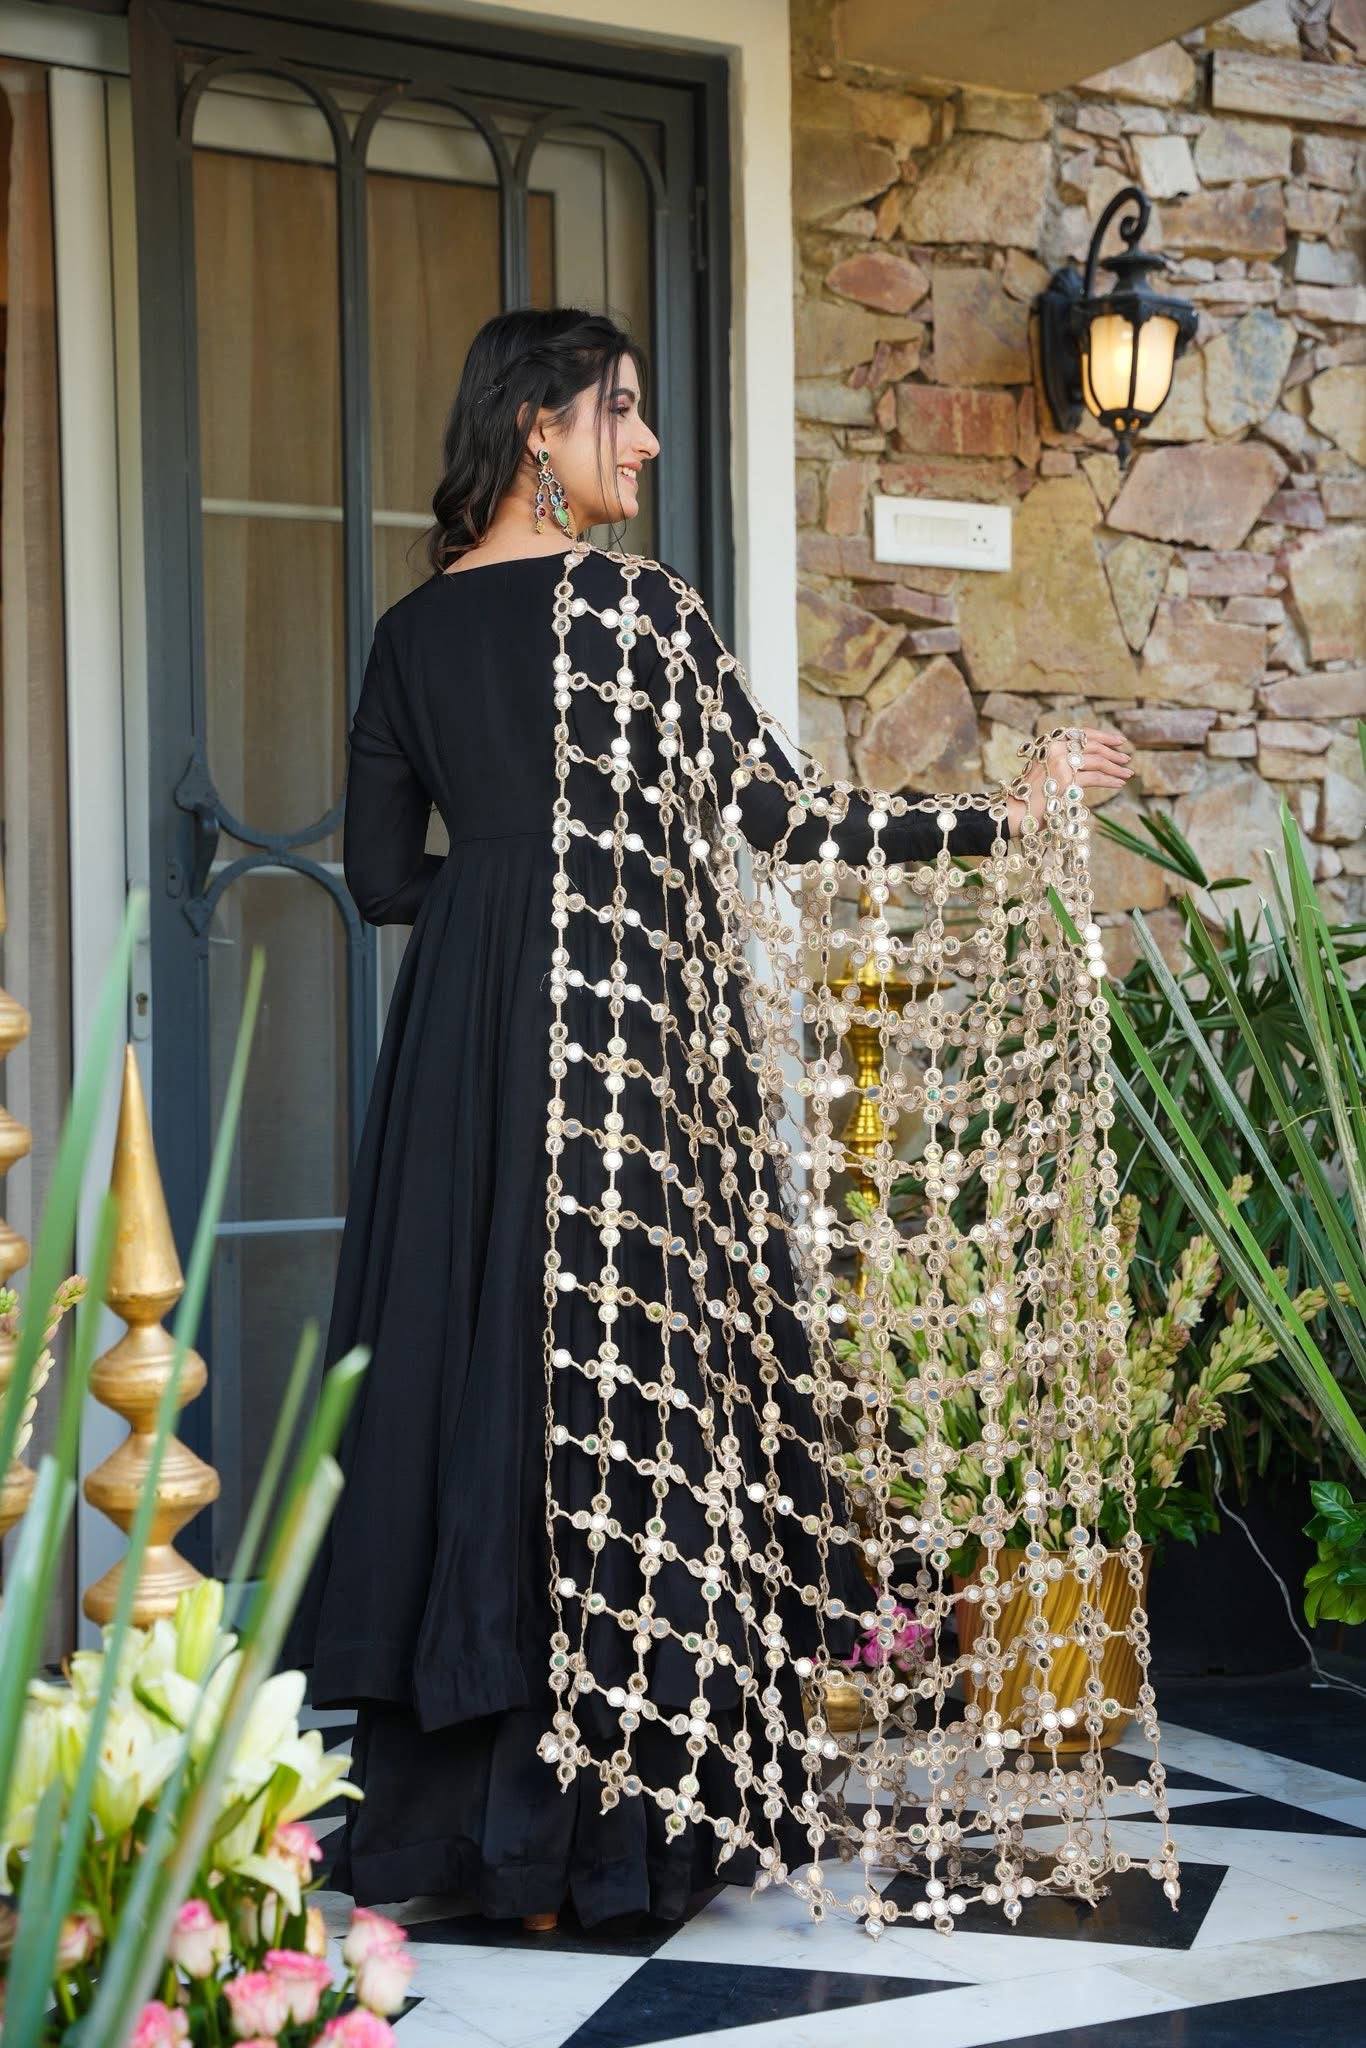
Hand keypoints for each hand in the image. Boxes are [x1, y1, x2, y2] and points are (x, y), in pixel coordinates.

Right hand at [1005, 728, 1134, 837]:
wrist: (1014, 812)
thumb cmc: (1029, 795)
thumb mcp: (1044, 770)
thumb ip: (1062, 761)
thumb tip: (1090, 760)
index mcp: (1050, 744)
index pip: (1082, 733)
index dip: (1103, 736)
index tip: (1118, 741)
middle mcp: (1055, 749)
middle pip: (1093, 746)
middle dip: (1113, 752)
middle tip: (1126, 758)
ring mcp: (1061, 764)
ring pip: (1098, 761)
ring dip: (1116, 767)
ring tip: (1127, 773)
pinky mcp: (1067, 781)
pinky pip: (1096, 778)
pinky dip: (1110, 780)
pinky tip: (1119, 783)